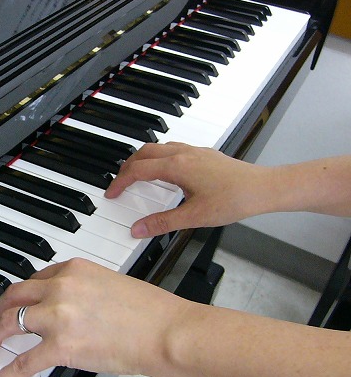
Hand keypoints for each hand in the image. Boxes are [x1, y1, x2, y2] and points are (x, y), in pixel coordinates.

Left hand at [0, 258, 185, 376]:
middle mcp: (60, 287)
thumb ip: (84, 290)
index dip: (24, 294)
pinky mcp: (61, 346)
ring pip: (11, 322)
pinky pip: (24, 362)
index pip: (36, 278)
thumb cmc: (149, 311)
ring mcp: (57, 316)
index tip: (19, 302)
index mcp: (74, 269)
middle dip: (0, 309)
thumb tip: (70, 308)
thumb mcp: (111, 284)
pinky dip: (8, 373)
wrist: (165, 331)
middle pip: (15, 295)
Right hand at [105, 142, 268, 237]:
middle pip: (144, 153)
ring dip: (143, 159)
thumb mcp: (194, 216)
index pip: (138, 170)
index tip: (112, 192)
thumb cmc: (234, 199)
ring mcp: (195, 151)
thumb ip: (162, 222)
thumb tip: (138, 229)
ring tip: (137, 175)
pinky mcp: (204, 154)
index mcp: (177, 166)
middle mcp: (183, 153)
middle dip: (127, 167)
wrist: (263, 188)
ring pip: (158, 148)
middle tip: (119, 183)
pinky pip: (172, 148)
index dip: (121, 182)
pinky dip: (158, 158)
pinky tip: (165, 171)